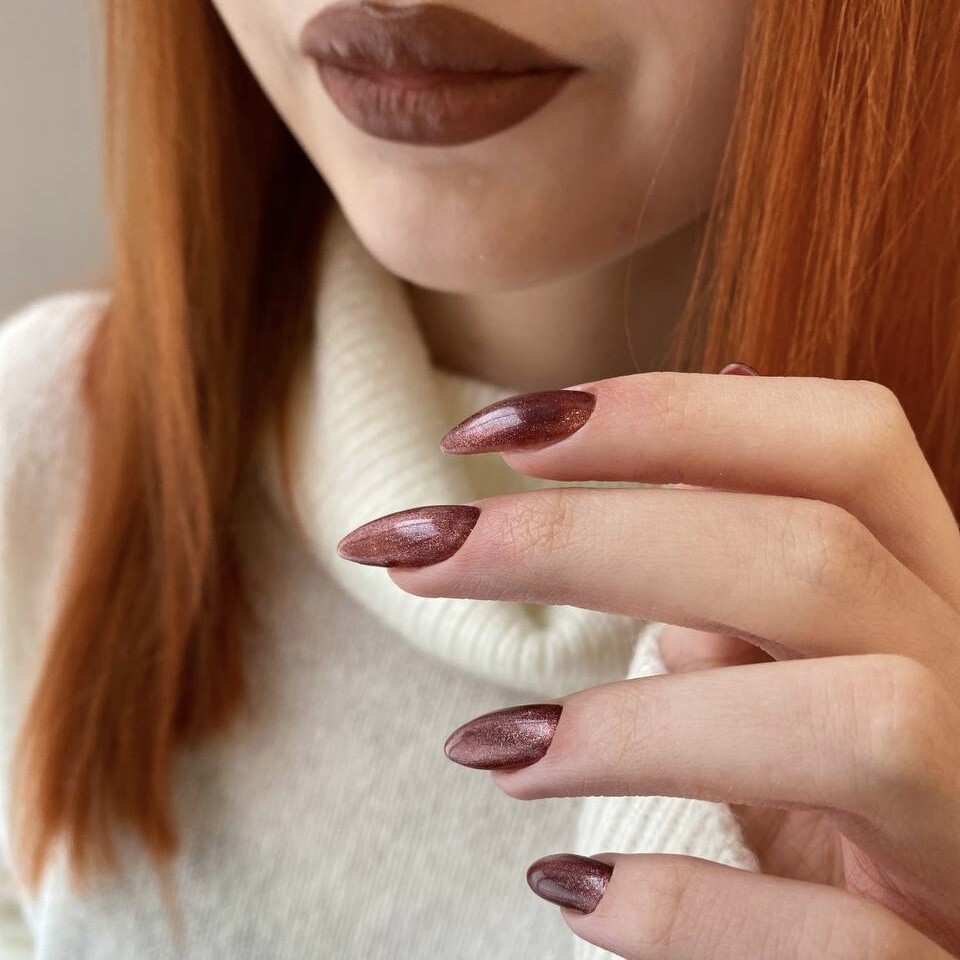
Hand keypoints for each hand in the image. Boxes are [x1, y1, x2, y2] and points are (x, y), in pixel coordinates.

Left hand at [336, 369, 959, 958]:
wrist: (930, 948)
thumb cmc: (847, 792)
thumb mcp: (801, 653)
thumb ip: (758, 550)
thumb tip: (729, 379)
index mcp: (932, 593)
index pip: (843, 444)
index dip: (669, 414)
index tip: (494, 431)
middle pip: (810, 554)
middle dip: (583, 538)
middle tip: (416, 550)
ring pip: (860, 724)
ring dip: (632, 728)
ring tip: (485, 746)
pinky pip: (842, 942)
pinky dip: (682, 913)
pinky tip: (569, 890)